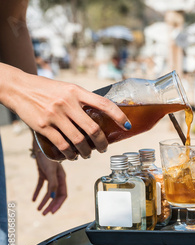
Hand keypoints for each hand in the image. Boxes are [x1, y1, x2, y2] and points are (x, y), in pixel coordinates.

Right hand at [0, 63, 130, 159]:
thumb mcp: (67, 88)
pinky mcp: (43, 126)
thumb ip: (82, 99)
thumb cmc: (46, 89)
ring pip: (78, 140)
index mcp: (76, 91)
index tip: (127, 126)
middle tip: (103, 148)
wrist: (17, 87)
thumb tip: (102, 114)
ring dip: (86, 151)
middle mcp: (67, 103)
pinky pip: (62, 145)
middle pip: (93, 128)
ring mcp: (54, 115)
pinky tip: (72, 156)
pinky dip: (70, 154)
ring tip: (87, 154)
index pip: (104, 103)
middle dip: (102, 143)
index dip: (119, 116)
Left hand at [32, 146, 66, 214]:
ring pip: (48, 193)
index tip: (51, 212)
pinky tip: (33, 199)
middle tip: (44, 213)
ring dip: (44, 201)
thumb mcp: (51, 172)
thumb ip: (53, 184)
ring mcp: (51, 177)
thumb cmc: (48, 158)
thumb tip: (52, 197)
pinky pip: (41, 186)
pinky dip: (37, 193)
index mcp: (62, 179)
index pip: (62, 195)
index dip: (57, 204)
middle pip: (56, 196)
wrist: (42, 147)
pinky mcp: (43, 174)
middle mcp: (58, 179)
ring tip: (38, 209)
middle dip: (50, 205)